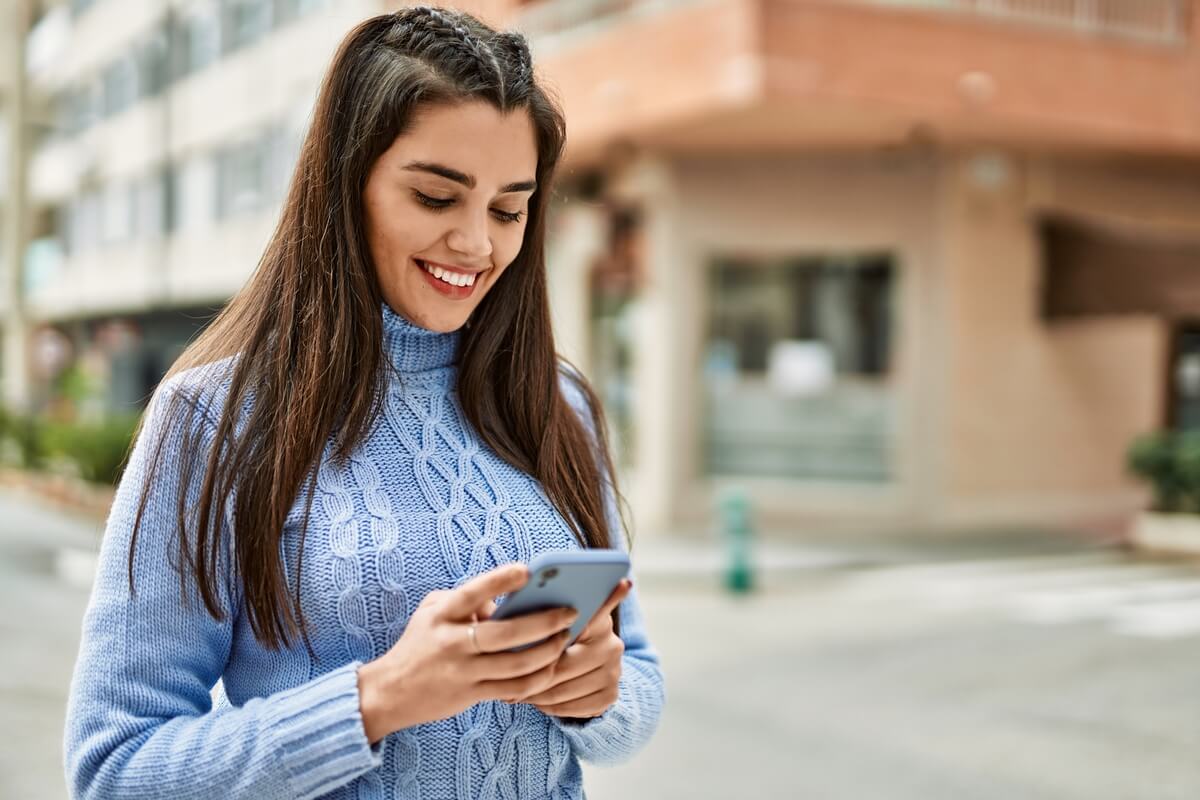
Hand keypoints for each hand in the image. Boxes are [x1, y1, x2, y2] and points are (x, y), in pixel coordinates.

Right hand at [357, 563, 578, 743]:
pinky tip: (552, 667)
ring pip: (516, 664)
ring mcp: (462, 671)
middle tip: (570, 612)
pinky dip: (537, 678)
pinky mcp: (471, 694)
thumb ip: (465, 600)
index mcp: (442, 614)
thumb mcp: (431, 612)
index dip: (499, 581)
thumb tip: (506, 598)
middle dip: (544, 622)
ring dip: (548, 651)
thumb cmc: (419, 644)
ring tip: (565, 638)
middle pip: (506, 633)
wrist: (389, 691)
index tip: (527, 570)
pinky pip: (513, 689)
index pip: (472, 593)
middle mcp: (452, 642)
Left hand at [517, 578, 632, 719]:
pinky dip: (551, 708)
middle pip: (563, 667)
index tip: (512, 649)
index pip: (568, 631)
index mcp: (598, 619)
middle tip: (505, 677)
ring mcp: (614, 672)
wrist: (593, 653)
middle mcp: (612, 645)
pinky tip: (538, 700)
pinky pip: (573, 708)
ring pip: (564, 691)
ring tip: (516, 689)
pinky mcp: (611, 695)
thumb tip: (508, 603)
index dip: (539, 642)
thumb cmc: (562, 630)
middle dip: (532, 674)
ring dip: (537, 694)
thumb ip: (544, 612)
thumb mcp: (556, 615)